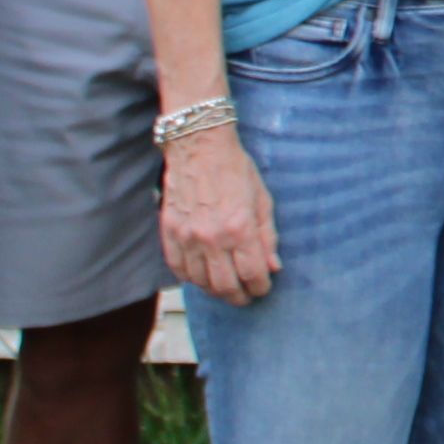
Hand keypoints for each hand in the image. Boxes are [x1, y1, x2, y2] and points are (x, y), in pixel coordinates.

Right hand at [162, 126, 278, 304]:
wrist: (199, 146)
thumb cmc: (235, 169)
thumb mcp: (263, 200)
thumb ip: (268, 237)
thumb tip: (273, 268)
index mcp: (240, 228)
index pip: (252, 275)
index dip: (261, 287)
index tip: (263, 288)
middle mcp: (212, 237)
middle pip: (226, 286)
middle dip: (239, 296)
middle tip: (245, 296)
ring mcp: (187, 237)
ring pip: (201, 282)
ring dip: (215, 290)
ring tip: (225, 287)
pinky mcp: (169, 232)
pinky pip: (178, 269)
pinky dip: (191, 278)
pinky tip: (201, 277)